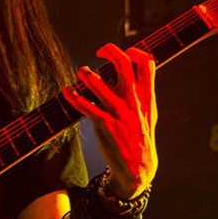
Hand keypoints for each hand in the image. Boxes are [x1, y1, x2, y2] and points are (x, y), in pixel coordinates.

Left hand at [62, 44, 157, 197]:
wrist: (137, 167)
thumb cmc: (141, 136)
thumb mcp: (150, 112)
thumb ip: (144, 92)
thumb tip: (138, 71)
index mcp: (147, 96)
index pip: (146, 63)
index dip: (135, 51)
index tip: (125, 52)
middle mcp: (133, 100)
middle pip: (122, 63)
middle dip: (109, 50)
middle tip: (99, 52)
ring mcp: (117, 111)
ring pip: (97, 82)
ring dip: (86, 73)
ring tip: (83, 72)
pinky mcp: (103, 124)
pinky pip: (83, 105)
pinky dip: (72, 95)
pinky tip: (67, 91)